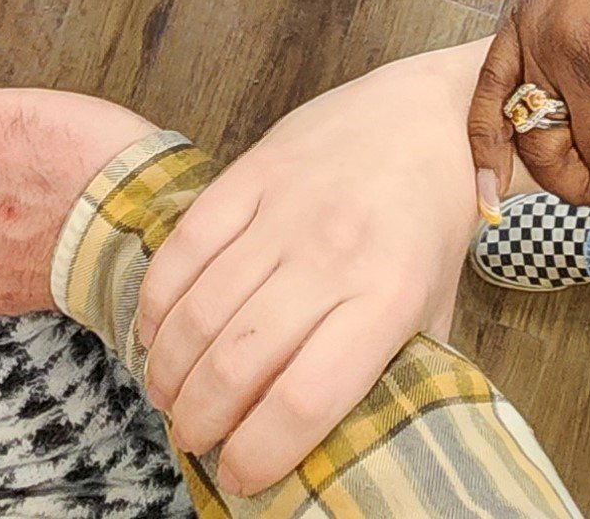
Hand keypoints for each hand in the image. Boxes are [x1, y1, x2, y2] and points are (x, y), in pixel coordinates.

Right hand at [135, 50, 478, 496]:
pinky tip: (154, 331)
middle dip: (200, 420)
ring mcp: (286, 209)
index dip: (261, 452)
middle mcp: (332, 255)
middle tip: (193, 438)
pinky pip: (186, 243)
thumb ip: (398, 370)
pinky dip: (158, 297)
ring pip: (202, 308)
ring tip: (167, 395)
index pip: (306, 398)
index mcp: (387, 298)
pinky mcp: (252, 171)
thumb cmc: (431, 220)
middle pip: (239, 362)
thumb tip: (357, 442)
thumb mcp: (435, 304)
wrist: (427, 113)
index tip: (241, 477)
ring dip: (170, 367)